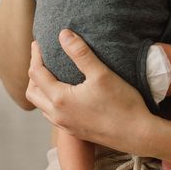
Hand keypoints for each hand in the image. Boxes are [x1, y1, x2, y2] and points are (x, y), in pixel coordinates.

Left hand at [26, 30, 153, 153]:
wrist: (138, 135)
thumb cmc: (122, 104)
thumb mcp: (101, 74)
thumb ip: (80, 53)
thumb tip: (63, 34)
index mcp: (60, 100)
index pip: (37, 73)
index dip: (35, 56)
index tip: (38, 42)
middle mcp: (58, 115)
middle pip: (32, 92)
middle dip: (33, 73)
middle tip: (41, 57)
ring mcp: (66, 126)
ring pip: (42, 106)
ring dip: (41, 89)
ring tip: (51, 73)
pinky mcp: (76, 132)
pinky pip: (53, 115)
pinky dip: (51, 101)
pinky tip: (65, 94)